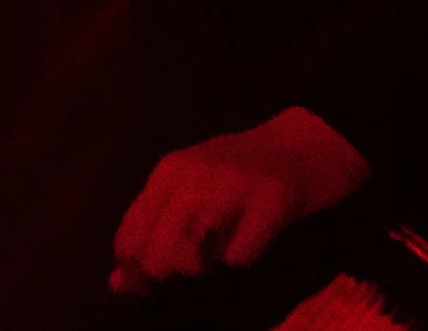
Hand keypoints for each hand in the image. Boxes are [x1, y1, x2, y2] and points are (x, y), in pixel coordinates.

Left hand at [109, 108, 371, 294]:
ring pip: (191, 260)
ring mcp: (232, 185)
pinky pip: (239, 257)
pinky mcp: (271, 200)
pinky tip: (255, 237)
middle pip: (156, 258)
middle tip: (202, 256)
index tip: (163, 272)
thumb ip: (152, 233)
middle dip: (173, 273)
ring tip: (225, 245)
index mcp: (168, 171)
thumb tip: (116, 285)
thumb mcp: (191, 193)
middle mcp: (193, 174)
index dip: (139, 271)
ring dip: (206, 266)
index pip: (128, 240)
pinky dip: (243, 258)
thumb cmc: (244, 175)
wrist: (311, 141)